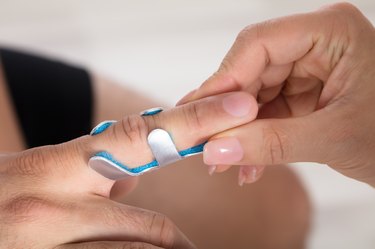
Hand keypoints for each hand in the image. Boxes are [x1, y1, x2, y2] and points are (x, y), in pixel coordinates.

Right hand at [0, 91, 256, 247]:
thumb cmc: (1, 200)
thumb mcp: (38, 177)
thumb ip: (88, 172)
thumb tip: (131, 175)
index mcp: (54, 168)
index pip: (140, 135)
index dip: (195, 121)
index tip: (237, 108)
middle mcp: (50, 206)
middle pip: (153, 227)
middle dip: (176, 239)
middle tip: (186, 242)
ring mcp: (49, 246)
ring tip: (158, 246)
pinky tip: (122, 247)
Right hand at [178, 3, 374, 185]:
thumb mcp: (335, 138)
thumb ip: (271, 143)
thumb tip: (216, 149)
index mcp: (330, 32)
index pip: (258, 44)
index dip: (223, 81)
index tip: (202, 115)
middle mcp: (314, 43)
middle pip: (250, 70)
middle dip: (229, 113)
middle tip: (207, 146)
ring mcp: (307, 68)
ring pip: (253, 94)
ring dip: (239, 131)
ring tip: (225, 162)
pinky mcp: (303, 91)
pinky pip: (266, 110)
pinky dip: (255, 137)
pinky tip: (247, 163)